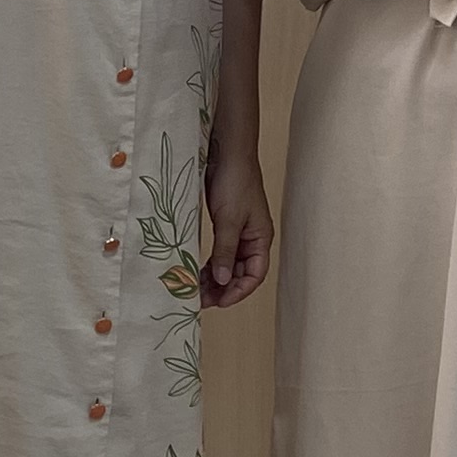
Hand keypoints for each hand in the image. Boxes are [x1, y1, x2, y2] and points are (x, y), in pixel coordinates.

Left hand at [200, 146, 272, 311]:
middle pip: (240, 274)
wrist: (227, 154)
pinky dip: (209, 265)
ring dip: (214, 279)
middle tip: (200, 300)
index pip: (255, 275)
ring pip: (228, 266)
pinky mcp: (225, 227)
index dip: (239, 291)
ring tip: (194, 290)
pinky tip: (195, 273)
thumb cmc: (235, 182)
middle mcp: (252, 240)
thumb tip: (222, 281)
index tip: (219, 301)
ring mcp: (238, 234)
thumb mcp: (229, 220)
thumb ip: (225, 251)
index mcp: (261, 239)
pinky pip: (219, 254)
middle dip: (223, 288)